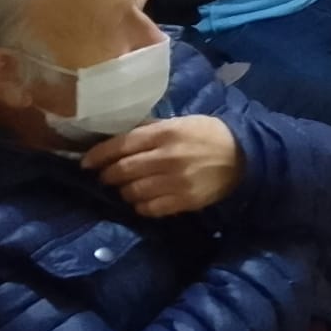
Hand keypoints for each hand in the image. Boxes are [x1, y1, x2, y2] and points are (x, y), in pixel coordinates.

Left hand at [83, 116, 244, 217]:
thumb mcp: (182, 122)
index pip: (121, 145)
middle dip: (108, 175)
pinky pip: (150, 208)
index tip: (86, 162)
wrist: (244, 157)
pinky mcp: (183, 201)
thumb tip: (122, 136)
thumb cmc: (210, 134)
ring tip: (124, 188)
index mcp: (165, 133)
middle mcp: (166, 157)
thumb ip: (152, 129)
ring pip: (133, 192)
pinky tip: (141, 200)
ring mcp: (174, 181)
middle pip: (123, 170)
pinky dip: (140, 205)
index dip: (99, 154)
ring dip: (123, 191)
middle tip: (104, 176)